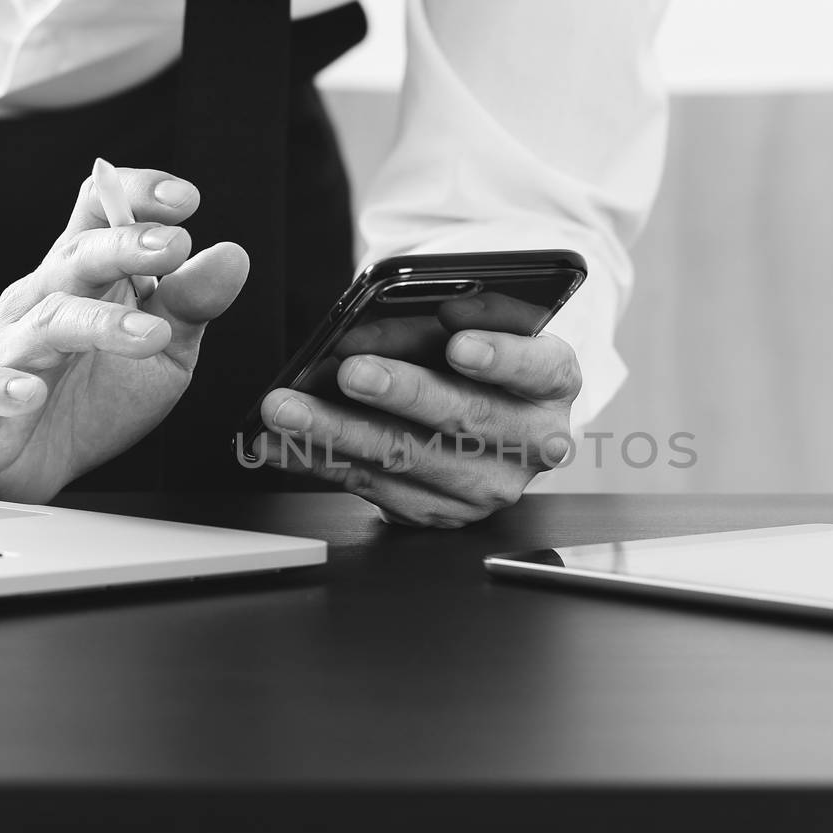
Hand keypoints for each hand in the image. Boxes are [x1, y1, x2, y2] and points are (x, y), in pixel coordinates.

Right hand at [0, 167, 247, 502]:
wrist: (28, 460)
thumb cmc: (95, 395)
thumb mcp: (163, 352)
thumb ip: (190, 305)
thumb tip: (231, 256)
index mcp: (85, 277)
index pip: (98, 210)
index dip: (136, 194)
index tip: (184, 200)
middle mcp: (43, 300)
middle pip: (78, 256)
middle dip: (125, 245)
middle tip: (174, 246)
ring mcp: (9, 348)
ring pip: (49, 320)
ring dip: (100, 322)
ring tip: (151, 333)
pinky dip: (3, 388)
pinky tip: (29, 393)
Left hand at [255, 329, 580, 527]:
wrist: (484, 416)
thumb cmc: (475, 356)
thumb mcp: (475, 323)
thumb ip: (442, 317)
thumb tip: (375, 325)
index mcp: (553, 382)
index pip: (539, 368)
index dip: (501, 358)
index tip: (458, 344)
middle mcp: (533, 443)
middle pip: (466, 419)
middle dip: (401, 393)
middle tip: (350, 371)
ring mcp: (488, 487)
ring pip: (409, 459)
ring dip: (338, 431)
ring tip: (287, 406)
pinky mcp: (441, 514)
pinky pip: (373, 488)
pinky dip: (318, 460)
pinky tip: (280, 440)